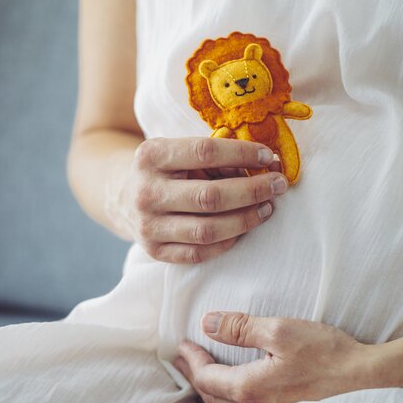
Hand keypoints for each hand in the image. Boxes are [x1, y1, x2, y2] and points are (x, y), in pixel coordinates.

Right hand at [107, 137, 287, 263]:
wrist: (124, 196)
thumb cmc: (168, 168)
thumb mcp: (181, 150)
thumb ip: (216, 156)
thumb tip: (265, 164)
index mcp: (151, 155)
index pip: (205, 152)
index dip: (242, 154)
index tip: (269, 155)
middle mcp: (146, 192)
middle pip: (210, 196)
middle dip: (252, 191)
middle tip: (279, 185)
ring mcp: (148, 226)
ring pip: (208, 230)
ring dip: (246, 219)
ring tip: (267, 208)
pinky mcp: (155, 251)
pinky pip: (200, 252)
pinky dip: (228, 241)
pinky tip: (244, 227)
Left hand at [174, 312, 374, 402]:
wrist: (369, 383)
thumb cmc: (329, 355)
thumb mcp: (283, 330)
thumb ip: (241, 327)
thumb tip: (208, 323)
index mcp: (249, 388)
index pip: (205, 377)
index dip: (190, 360)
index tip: (182, 346)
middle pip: (210, 399)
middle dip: (193, 377)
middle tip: (184, 359)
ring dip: (206, 399)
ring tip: (200, 382)